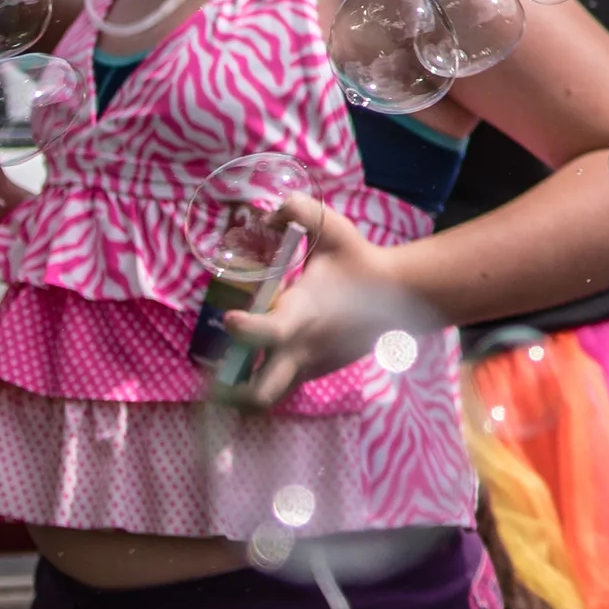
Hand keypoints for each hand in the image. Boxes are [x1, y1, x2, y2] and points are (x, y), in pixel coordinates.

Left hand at [224, 195, 434, 409]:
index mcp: (302, 315)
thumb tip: (264, 215)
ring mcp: (308, 365)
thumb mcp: (333, 228)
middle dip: (229, 391)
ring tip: (220, 372)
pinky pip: (282, 383)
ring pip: (268, 397)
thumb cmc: (359, 261)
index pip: (270, 332)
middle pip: (261, 394)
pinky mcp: (314, 370)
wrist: (399, 292)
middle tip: (210, 369)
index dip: (245, 329)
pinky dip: (261, 376)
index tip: (229, 317)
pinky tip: (252, 356)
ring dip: (240, 391)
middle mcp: (301, 349)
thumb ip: (299, 211)